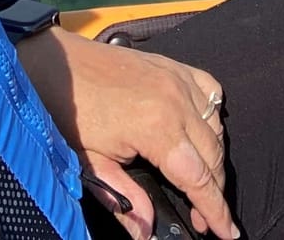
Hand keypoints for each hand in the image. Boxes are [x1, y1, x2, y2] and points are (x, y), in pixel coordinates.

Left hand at [15, 28, 235, 239]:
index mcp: (156, 127)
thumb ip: (124, 198)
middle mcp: (176, 100)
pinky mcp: (174, 66)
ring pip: (215, 127)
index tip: (229, 234)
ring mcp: (178, 79)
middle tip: (204, 218)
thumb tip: (147, 232)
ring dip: (213, 158)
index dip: (216, 210)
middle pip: (213, 155)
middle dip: (214, 191)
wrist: (54, 62)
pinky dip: (212, 116)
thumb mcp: (90, 163)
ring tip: (199, 182)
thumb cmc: (67, 113)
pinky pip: (210, 92)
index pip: (198, 178)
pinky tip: (201, 132)